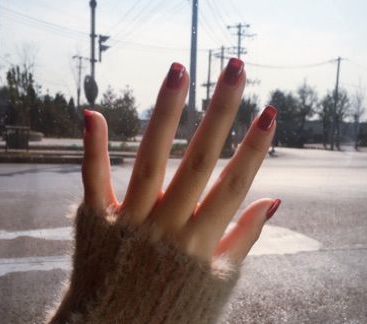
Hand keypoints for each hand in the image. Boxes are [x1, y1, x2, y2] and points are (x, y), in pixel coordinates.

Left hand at [82, 58, 279, 264]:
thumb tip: (275, 200)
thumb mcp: (218, 281)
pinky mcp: (96, 220)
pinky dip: (92, 147)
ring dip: (166, 111)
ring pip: (150, 157)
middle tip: (235, 67)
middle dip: (221, 110)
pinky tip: (92, 112)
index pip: (235, 183)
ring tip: (180, 69)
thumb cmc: (173, 305)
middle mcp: (168, 224)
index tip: (271, 110)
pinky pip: (93, 179)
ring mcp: (131, 220)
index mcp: (202, 241)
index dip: (255, 147)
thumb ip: (246, 239)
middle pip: (199, 159)